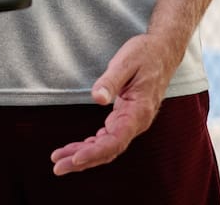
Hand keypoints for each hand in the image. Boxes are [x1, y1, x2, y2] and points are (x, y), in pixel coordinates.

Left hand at [50, 33, 180, 174]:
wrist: (162, 51)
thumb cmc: (145, 54)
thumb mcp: (126, 62)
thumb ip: (111, 81)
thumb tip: (97, 98)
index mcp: (139, 111)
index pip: (116, 140)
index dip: (95, 152)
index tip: (75, 158)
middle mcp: (137, 122)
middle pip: (109, 150)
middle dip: (82, 160)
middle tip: (57, 167)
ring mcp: (131, 123)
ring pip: (106, 147)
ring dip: (83, 155)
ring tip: (58, 160)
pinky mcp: (125, 119)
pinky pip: (107, 138)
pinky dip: (90, 146)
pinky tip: (74, 150)